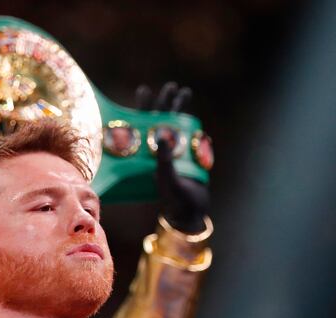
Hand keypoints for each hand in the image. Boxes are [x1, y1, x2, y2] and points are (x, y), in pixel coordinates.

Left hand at [136, 82, 208, 233]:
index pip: (143, 125)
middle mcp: (160, 149)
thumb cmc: (174, 198)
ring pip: (176, 123)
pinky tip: (193, 112)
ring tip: (184, 91)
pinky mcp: (190, 154)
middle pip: (161, 119)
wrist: (190, 211)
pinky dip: (192, 122)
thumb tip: (161, 136)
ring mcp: (175, 150)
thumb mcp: (167, 178)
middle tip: (170, 87)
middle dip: (165, 102)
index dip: (143, 107)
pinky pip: (190, 134)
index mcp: (148, 152)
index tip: (144, 90)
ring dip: (180, 108)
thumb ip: (164, 160)